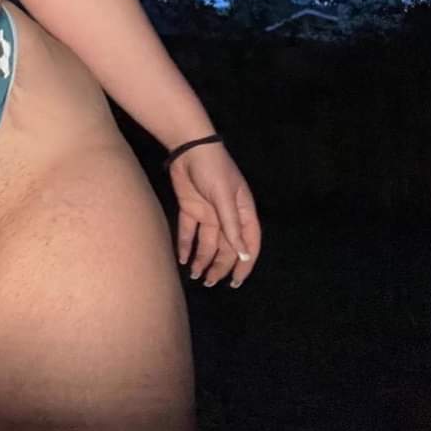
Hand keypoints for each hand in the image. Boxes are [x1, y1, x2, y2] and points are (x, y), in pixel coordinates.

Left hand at [169, 141, 260, 288]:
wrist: (188, 147)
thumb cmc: (213, 169)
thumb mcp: (224, 197)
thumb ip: (232, 226)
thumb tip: (243, 254)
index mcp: (243, 212)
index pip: (249, 243)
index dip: (244, 263)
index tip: (236, 281)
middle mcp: (227, 215)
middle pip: (226, 247)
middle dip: (220, 266)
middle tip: (209, 282)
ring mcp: (208, 213)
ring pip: (208, 243)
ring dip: (203, 259)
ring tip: (196, 276)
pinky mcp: (190, 208)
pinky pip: (189, 232)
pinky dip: (186, 245)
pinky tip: (182, 259)